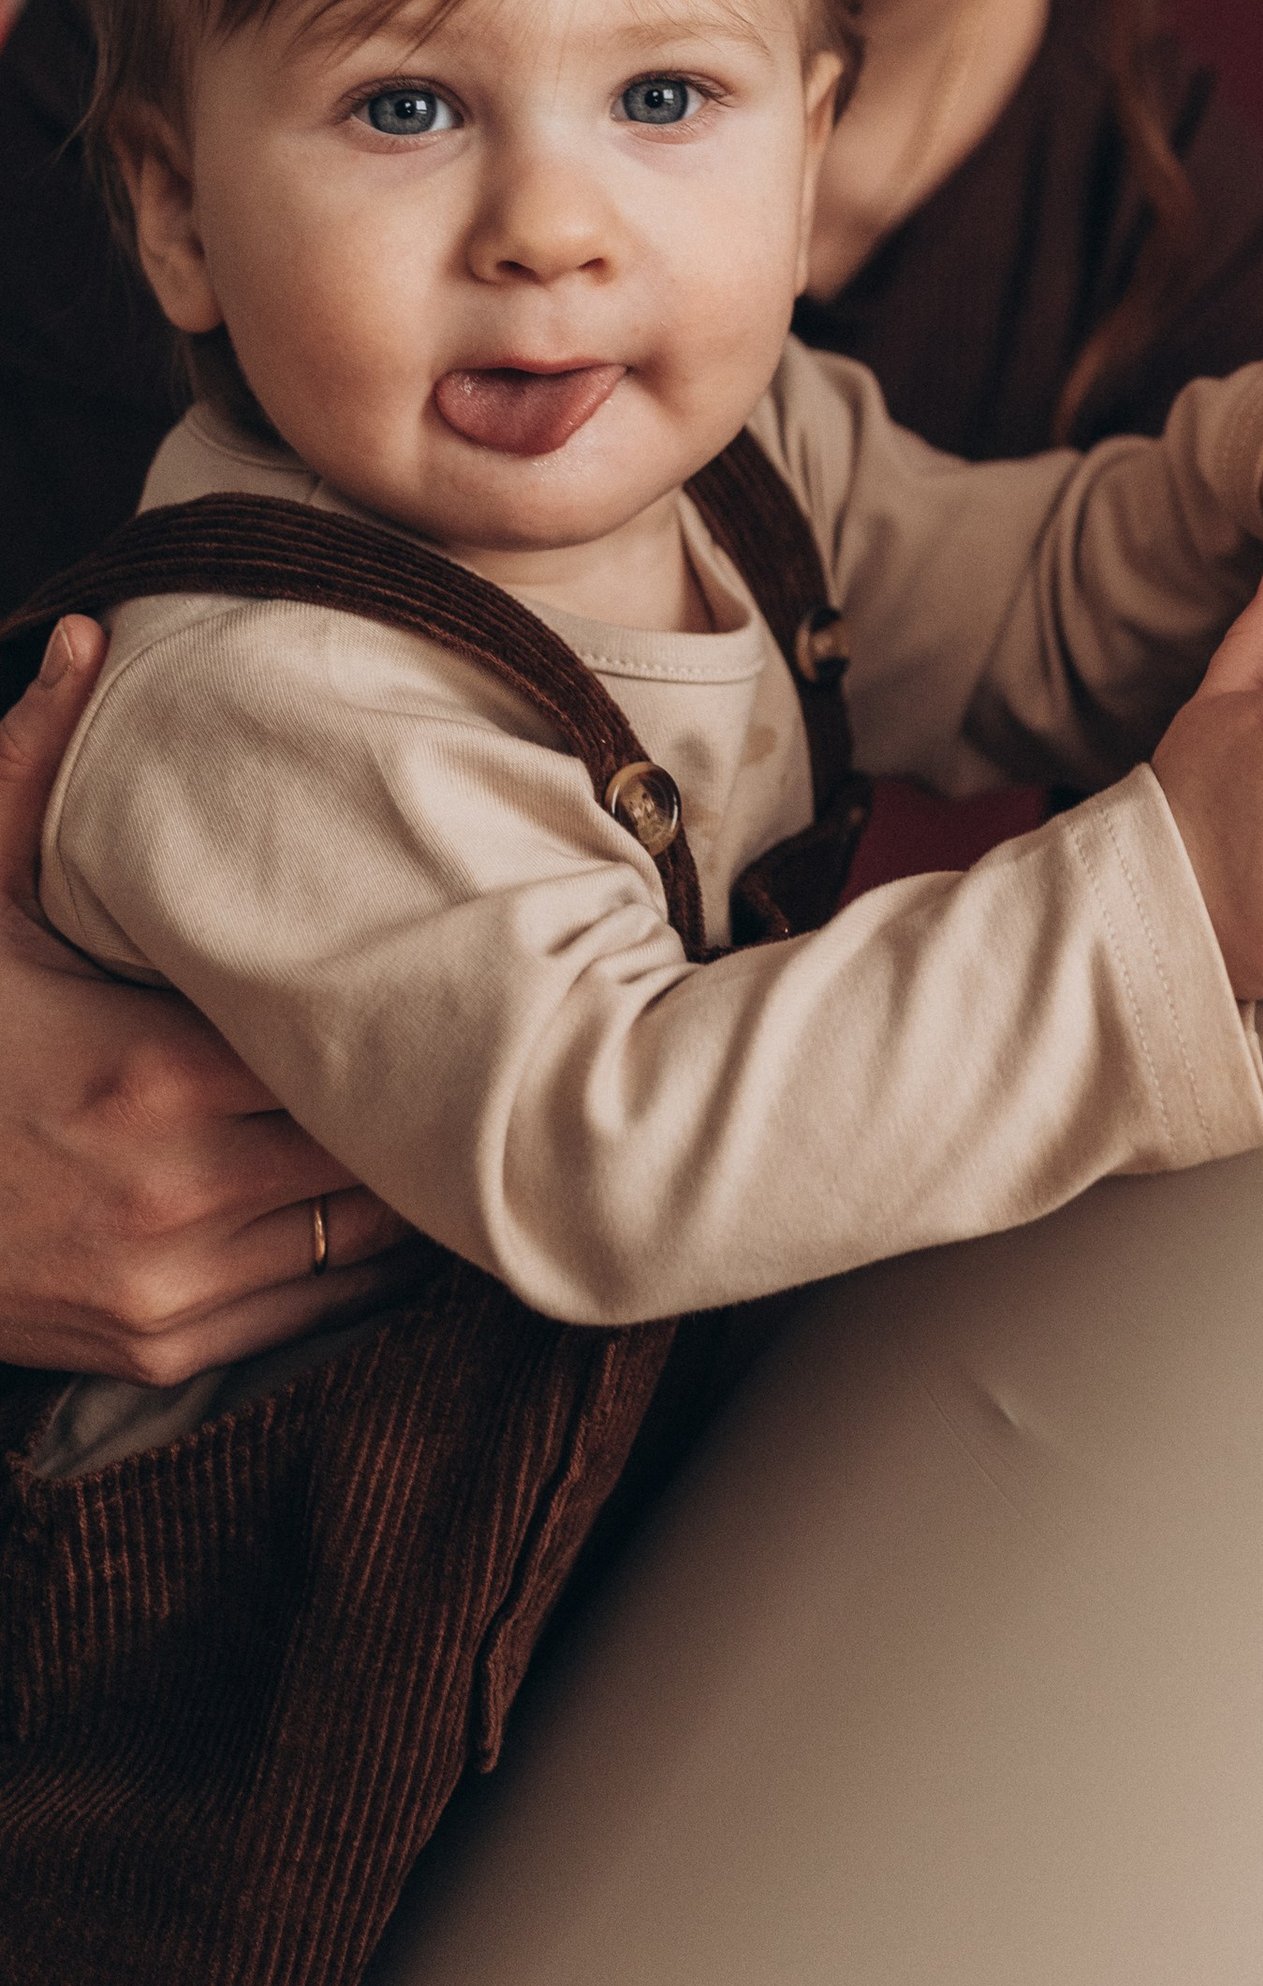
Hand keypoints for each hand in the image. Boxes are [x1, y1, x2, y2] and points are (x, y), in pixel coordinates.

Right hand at [0, 615, 419, 1378]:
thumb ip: (30, 769)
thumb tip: (93, 635)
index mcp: (146, 1072)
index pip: (349, 1038)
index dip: (412, 999)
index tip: (463, 954)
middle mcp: (176, 1192)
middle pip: (380, 1142)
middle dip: (429, 1088)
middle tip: (494, 1026)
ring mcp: (173, 1287)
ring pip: (370, 1237)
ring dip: (411, 1177)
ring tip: (456, 1102)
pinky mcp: (164, 1350)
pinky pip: (321, 1310)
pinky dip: (358, 1256)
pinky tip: (383, 1189)